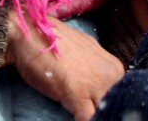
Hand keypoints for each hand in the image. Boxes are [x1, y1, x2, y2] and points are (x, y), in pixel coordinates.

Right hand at [7, 15, 124, 120]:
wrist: (28, 34)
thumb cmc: (53, 43)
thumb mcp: (85, 53)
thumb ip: (96, 72)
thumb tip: (98, 88)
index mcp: (114, 67)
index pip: (120, 96)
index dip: (108, 104)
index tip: (100, 107)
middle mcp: (110, 76)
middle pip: (113, 105)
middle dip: (103, 111)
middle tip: (93, 110)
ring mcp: (95, 86)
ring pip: (104, 112)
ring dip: (95, 115)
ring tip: (80, 111)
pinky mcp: (78, 95)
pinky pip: (88, 119)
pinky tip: (75, 116)